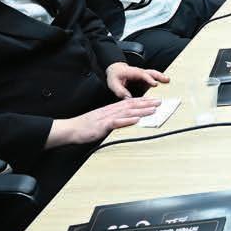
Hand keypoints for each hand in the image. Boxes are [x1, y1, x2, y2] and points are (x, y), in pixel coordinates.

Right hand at [47, 97, 161, 146]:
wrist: (71, 129)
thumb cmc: (85, 127)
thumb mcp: (102, 121)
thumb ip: (114, 119)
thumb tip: (126, 120)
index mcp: (111, 110)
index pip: (129, 103)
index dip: (143, 101)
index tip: (154, 100)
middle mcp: (110, 111)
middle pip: (131, 105)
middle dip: (146, 103)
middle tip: (160, 102)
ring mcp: (106, 117)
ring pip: (127, 112)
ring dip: (141, 110)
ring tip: (153, 109)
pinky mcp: (102, 126)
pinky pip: (116, 122)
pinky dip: (127, 120)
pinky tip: (136, 119)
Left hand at [106, 61, 168, 98]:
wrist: (115, 70)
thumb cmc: (115, 76)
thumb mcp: (113, 84)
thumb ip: (120, 91)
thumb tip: (128, 98)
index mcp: (132, 72)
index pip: (142, 75)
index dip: (149, 79)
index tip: (155, 84)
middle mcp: (139, 72)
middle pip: (151, 72)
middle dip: (159, 76)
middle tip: (167, 80)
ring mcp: (143, 75)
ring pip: (153, 74)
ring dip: (161, 77)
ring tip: (168, 81)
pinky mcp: (144, 78)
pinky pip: (153, 78)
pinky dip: (159, 80)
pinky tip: (164, 85)